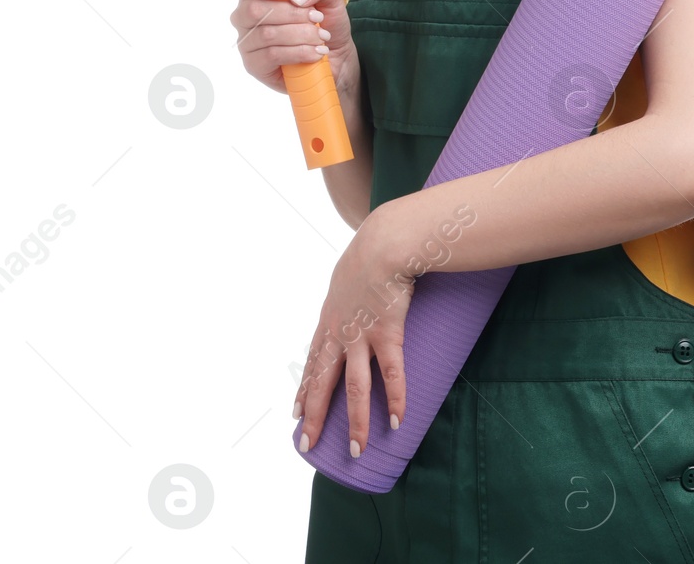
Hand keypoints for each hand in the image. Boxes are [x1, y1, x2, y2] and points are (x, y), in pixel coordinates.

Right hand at [231, 0, 357, 98]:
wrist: (337, 57)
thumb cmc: (325, 24)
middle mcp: (246, 19)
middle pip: (255, 10)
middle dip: (293, 14)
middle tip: (317, 18)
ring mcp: (247, 43)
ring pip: (267, 34)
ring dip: (302, 34)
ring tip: (322, 37)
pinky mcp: (254, 65)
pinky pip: (272, 55)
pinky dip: (300, 52)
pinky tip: (316, 52)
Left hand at [293, 208, 415, 458]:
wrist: (384, 243)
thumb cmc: (372, 251)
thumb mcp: (351, 273)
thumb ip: (354, 290)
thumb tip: (365, 292)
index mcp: (329, 320)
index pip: (312, 364)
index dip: (304, 391)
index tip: (296, 414)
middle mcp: (339, 334)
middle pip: (323, 383)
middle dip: (314, 416)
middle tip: (307, 445)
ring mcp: (361, 337)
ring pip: (356, 388)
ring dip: (355, 422)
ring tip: (357, 449)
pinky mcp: (387, 334)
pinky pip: (391, 375)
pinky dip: (395, 399)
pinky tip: (397, 420)